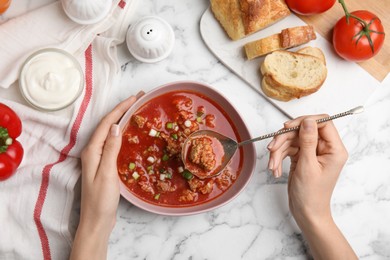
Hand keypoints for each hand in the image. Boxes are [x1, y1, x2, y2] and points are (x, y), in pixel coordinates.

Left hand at [70, 92, 142, 259]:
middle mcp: (93, 151)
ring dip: (122, 120)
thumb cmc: (101, 200)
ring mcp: (98, 158)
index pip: (106, 123)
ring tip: (137, 111)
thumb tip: (115, 126)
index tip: (134, 98)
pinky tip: (131, 133)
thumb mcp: (107, 174)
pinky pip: (113, 143)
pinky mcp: (104, 165)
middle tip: (139, 99)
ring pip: (111, 133)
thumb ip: (110, 149)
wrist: (96, 221)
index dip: (120, 109)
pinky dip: (123, 134)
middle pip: (107, 125)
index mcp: (92, 151)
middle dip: (122, 110)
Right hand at [267, 116, 347, 221]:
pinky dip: (279, 157)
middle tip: (272, 148)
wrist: (306, 212)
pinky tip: (275, 168)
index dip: (305, 121)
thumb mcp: (308, 166)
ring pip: (292, 139)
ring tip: (272, 164)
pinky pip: (288, 148)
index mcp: (334, 149)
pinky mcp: (302, 156)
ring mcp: (312, 152)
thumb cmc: (311, 195)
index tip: (288, 127)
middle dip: (285, 139)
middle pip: (303, 130)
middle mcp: (324, 148)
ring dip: (279, 150)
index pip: (323, 122)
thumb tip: (307, 121)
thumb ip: (308, 141)